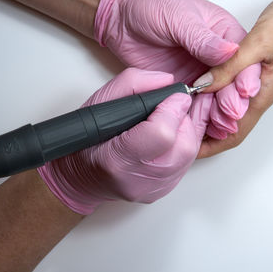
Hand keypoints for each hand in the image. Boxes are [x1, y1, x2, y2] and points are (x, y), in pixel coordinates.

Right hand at [38, 68, 210, 214]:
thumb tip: (167, 81)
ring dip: (185, 130)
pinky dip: (182, 142)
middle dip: (182, 119)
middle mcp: (139, 180)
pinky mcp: (164, 190)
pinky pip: (187, 161)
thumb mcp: (99, 102)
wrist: (82, 178)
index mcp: (117, 159)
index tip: (173, 95)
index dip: (172, 108)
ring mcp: (154, 189)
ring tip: (167, 119)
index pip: (161, 134)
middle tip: (169, 108)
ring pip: (190, 153)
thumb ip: (133, 84)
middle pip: (183, 145)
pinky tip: (169, 135)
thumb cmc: (87, 141)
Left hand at [94, 0, 260, 137]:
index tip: (244, 92)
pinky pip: (197, 105)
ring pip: (218, 98)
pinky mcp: (185, 86)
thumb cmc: (150, 4)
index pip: (245, 56)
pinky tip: (203, 126)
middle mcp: (217, 56)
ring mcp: (201, 72)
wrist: (120, 17)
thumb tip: (231, 52)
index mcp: (224, 32)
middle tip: (231, 114)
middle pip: (235, 82)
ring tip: (219, 126)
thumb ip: (203, 38)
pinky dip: (200, 116)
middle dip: (234, 100)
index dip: (246, 76)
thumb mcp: (179, 16)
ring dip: (219, 112)